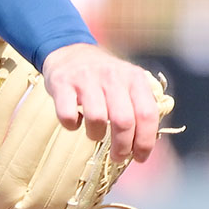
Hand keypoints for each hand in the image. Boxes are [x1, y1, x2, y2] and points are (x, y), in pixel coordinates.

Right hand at [40, 43, 159, 162]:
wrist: (70, 51)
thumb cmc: (104, 77)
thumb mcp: (128, 82)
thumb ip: (140, 105)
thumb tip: (146, 143)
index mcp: (134, 77)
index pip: (147, 114)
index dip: (145, 141)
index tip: (140, 157)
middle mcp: (112, 75)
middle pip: (123, 121)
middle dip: (122, 146)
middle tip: (117, 156)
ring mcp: (85, 78)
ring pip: (97, 118)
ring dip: (96, 135)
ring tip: (95, 135)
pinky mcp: (62, 83)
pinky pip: (67, 114)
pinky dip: (71, 125)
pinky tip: (75, 121)